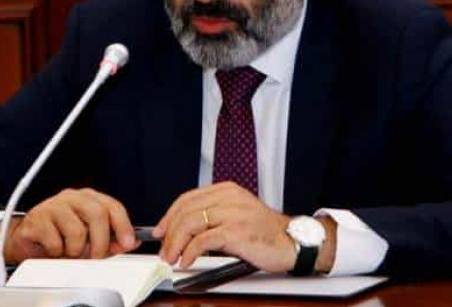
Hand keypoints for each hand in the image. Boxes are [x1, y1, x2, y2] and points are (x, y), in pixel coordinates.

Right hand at [0, 188, 139, 264]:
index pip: (112, 206)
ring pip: (77, 231)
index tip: (128, 243)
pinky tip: (53, 249)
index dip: (123, 225)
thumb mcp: (90, 238)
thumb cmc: (59, 235)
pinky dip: (57, 252)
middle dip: (100, 242)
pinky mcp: (37, 219)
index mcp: (88, 198)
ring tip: (68, 251)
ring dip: (75, 250)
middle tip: (95, 256)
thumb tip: (131, 242)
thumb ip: (110, 239)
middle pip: (97, 214)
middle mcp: (72, 197)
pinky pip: (56, 242)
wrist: (26, 239)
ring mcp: (53, 205)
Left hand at [153, 182, 295, 271]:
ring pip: (190, 223)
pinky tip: (187, 260)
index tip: (161, 230)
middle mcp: (228, 198)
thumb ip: (214, 215)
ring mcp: (232, 213)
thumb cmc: (265, 232)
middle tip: (164, 249)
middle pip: (186, 211)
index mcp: (227, 190)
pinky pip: (203, 240)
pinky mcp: (235, 231)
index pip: (188, 198)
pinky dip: (190, 252)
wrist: (291, 241)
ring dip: (176, 243)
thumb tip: (185, 230)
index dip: (169, 216)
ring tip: (172, 257)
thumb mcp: (237, 214)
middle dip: (169, 232)